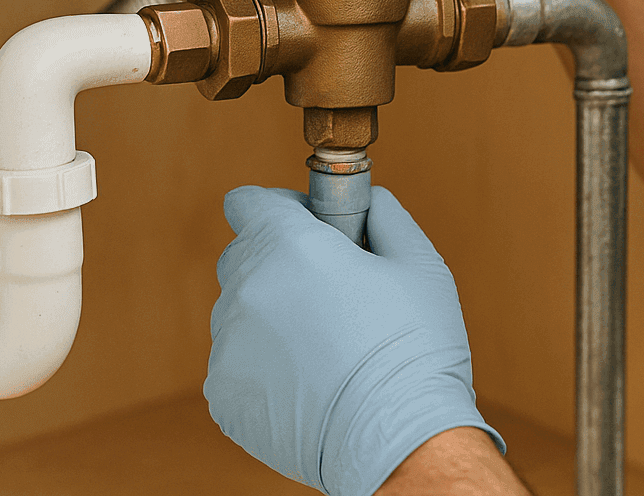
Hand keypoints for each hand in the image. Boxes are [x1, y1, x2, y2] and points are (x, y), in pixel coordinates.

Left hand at [207, 185, 504, 495]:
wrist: (399, 442)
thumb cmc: (415, 350)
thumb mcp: (418, 264)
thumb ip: (385, 216)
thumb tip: (369, 202)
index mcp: (288, 247)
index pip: (248, 202)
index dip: (280, 208)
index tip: (309, 224)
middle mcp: (247, 290)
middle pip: (244, 255)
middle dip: (280, 260)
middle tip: (330, 288)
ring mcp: (229, 346)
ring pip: (241, 312)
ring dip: (273, 315)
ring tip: (326, 344)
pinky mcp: (225, 395)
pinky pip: (238, 363)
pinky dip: (265, 366)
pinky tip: (310, 381)